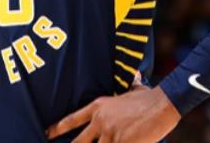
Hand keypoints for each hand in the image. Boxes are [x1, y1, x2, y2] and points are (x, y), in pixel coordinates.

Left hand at [46, 82, 180, 142]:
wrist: (163, 104)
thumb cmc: (150, 97)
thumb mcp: (134, 89)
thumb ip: (130, 85)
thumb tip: (136, 73)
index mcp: (99, 107)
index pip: (72, 120)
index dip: (57, 129)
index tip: (46, 134)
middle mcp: (100, 121)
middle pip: (79, 142)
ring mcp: (110, 134)